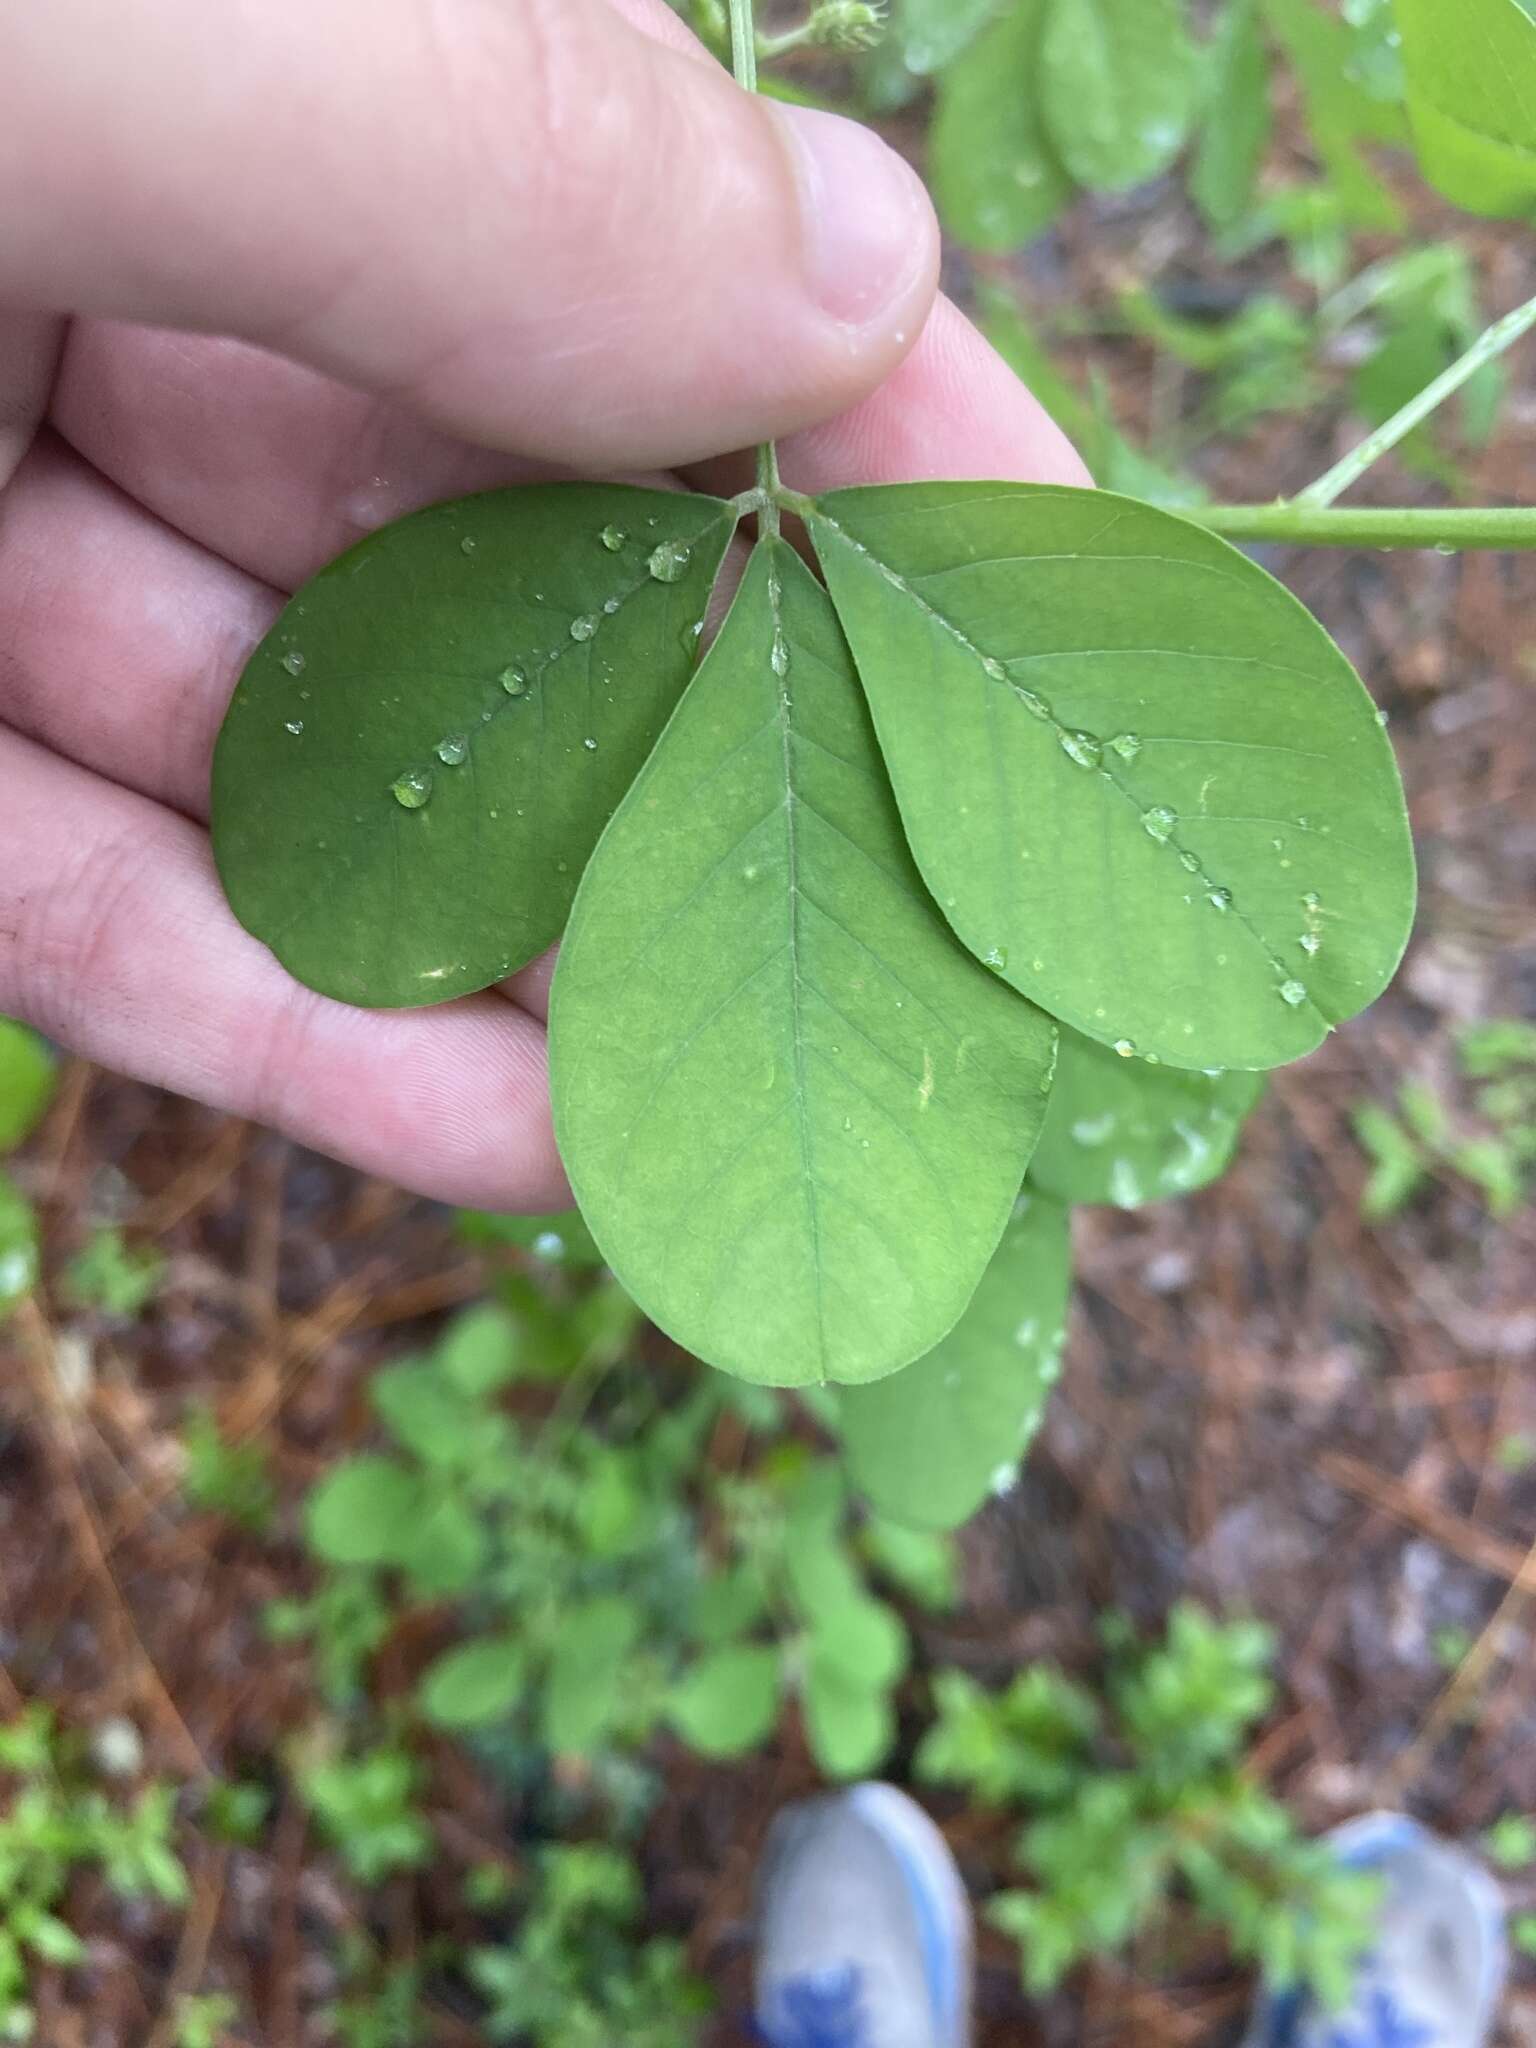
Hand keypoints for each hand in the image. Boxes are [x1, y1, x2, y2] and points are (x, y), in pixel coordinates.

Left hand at [0, 0, 1085, 1211]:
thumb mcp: (127, 39)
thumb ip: (485, 154)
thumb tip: (869, 270)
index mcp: (270, 70)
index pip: (626, 253)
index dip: (861, 431)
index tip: (1054, 611)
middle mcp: (140, 284)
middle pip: (506, 552)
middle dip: (725, 748)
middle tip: (942, 936)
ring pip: (332, 766)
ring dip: (549, 955)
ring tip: (778, 1100)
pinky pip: (113, 907)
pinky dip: (314, 1041)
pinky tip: (524, 1153)